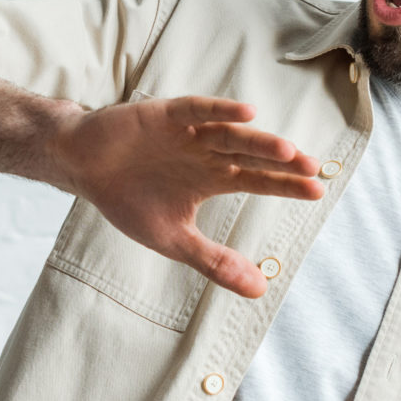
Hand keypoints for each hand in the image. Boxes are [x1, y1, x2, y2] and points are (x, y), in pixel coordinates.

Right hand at [49, 98, 321, 296]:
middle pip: (251, 156)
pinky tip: (246, 113)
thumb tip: (261, 290)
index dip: (285, 185)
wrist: (83, 168)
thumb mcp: (174, 240)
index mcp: (212, 178)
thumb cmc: (128, 199)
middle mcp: (207, 151)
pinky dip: (219, 110)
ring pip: (230, 135)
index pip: (258, 180)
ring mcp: (187, 131)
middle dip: (281, 162)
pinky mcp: (164, 115)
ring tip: (288, 150)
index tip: (317, 191)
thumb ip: (215, 261)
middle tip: (314, 168)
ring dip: (257, 141)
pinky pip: (196, 109)